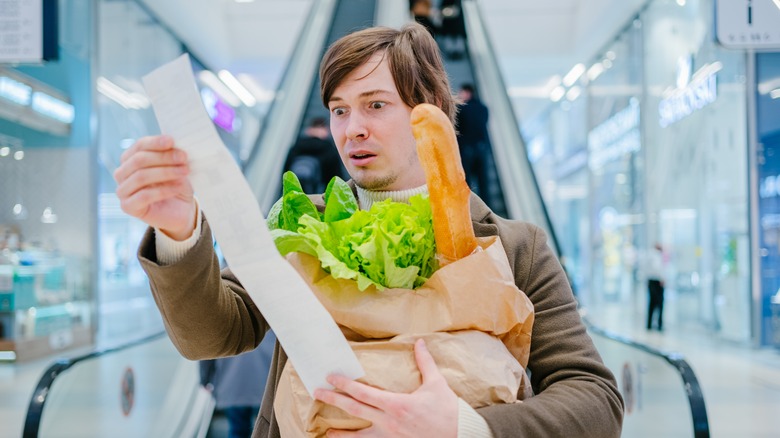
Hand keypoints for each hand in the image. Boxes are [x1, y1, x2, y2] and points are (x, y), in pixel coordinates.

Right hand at [113, 135, 195, 239]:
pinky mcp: (128, 207)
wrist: (181, 210)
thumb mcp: (176, 166)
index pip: (139, 146)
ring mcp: (123, 191)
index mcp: (130, 159)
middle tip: (183, 158)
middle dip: (163, 157)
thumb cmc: (176, 185)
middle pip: (139, 160)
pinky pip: (144, 195)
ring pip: (141, 177)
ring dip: (165, 172)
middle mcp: (122, 174)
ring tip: (184, 171)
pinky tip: (178, 187)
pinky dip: (164, 190)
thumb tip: (172, 144)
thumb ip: (171, 155)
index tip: (172, 141)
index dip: (155, 142)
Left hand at [314, 339, 457, 437]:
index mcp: (397, 405)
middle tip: (317, 394)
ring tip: (327, 431)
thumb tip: (419, 343)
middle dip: (334, 401)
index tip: (331, 378)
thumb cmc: (448, 411)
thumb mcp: (437, 384)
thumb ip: (425, 362)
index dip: (345, 385)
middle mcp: (389, 423)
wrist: (461, 436)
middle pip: (355, 410)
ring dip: (342, 434)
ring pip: (360, 437)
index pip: (364, 393)